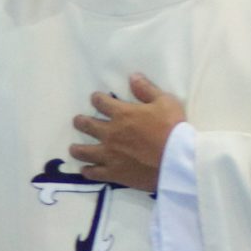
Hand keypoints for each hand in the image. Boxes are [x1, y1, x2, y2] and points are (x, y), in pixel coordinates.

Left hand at [68, 74, 186, 194]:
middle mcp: (111, 133)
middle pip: (88, 126)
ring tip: (73, 149)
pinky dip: (88, 172)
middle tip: (78, 121)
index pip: (102, 102)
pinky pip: (95, 173)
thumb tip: (132, 76)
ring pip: (85, 152)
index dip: (97, 99)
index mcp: (122, 114)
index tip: (95, 98)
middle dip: (81, 122)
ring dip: (77, 149)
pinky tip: (85, 171)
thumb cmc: (172, 128)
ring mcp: (110, 155)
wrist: (177, 160)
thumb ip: (146, 90)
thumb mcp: (165, 102)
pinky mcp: (114, 173)